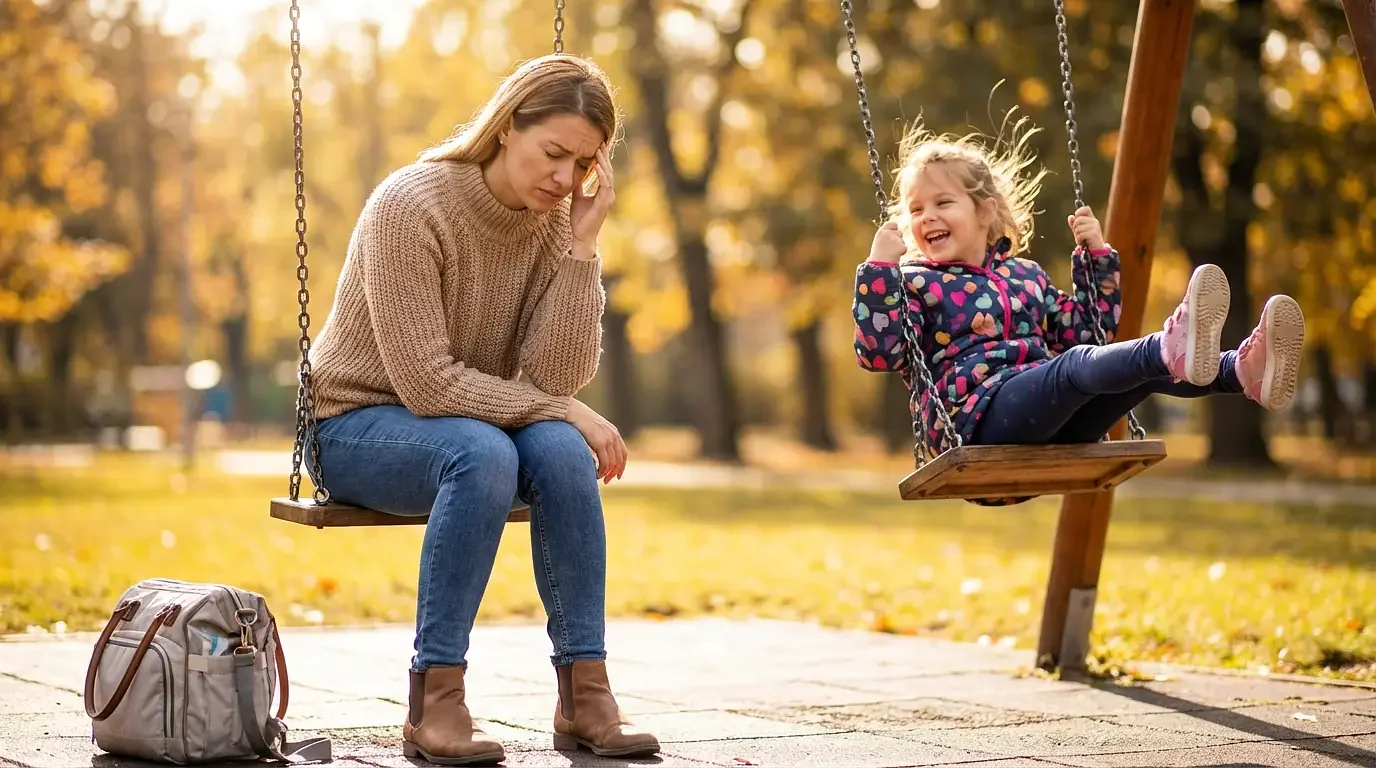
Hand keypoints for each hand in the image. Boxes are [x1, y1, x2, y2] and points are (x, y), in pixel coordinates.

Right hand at [565, 398, 626, 483]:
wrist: (571, 411)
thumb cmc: (578, 420)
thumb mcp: (593, 428)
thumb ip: (598, 438)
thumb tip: (597, 452)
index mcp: (613, 432)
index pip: (623, 453)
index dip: (621, 466)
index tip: (617, 476)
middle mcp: (613, 435)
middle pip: (619, 460)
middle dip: (614, 473)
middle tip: (607, 481)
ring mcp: (607, 439)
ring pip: (612, 463)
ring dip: (607, 473)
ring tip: (599, 478)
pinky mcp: (600, 443)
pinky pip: (605, 462)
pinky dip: (601, 471)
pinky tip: (596, 474)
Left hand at [569, 146, 613, 260]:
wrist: (581, 235)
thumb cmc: (580, 218)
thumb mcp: (577, 197)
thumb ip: (579, 186)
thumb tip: (575, 175)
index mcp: (603, 192)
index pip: (604, 171)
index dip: (601, 158)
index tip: (597, 145)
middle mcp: (608, 193)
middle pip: (608, 170)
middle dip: (604, 156)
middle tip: (601, 142)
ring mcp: (608, 198)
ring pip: (608, 175)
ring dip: (603, 162)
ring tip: (599, 150)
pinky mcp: (605, 203)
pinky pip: (605, 185)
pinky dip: (601, 174)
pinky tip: (596, 165)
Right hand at [868, 220, 905, 262]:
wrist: (878, 266)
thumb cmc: (877, 257)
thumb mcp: (878, 243)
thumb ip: (885, 237)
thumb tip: (894, 235)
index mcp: (881, 232)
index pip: (893, 224)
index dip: (894, 229)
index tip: (893, 236)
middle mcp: (888, 233)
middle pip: (899, 233)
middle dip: (898, 240)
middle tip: (891, 249)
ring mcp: (895, 239)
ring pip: (902, 241)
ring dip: (900, 246)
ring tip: (891, 254)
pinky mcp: (901, 245)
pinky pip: (905, 248)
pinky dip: (902, 253)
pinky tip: (895, 257)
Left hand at [1067, 206, 1105, 250]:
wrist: (1096, 250)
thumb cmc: (1087, 240)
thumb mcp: (1079, 231)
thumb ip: (1074, 224)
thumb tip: (1070, 217)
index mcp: (1091, 219)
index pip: (1085, 208)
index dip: (1078, 213)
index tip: (1077, 220)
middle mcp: (1094, 221)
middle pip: (1077, 220)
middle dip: (1074, 229)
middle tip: (1078, 235)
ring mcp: (1095, 227)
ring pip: (1078, 228)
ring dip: (1076, 236)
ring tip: (1081, 239)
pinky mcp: (1094, 234)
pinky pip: (1080, 235)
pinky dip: (1078, 240)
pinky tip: (1082, 243)